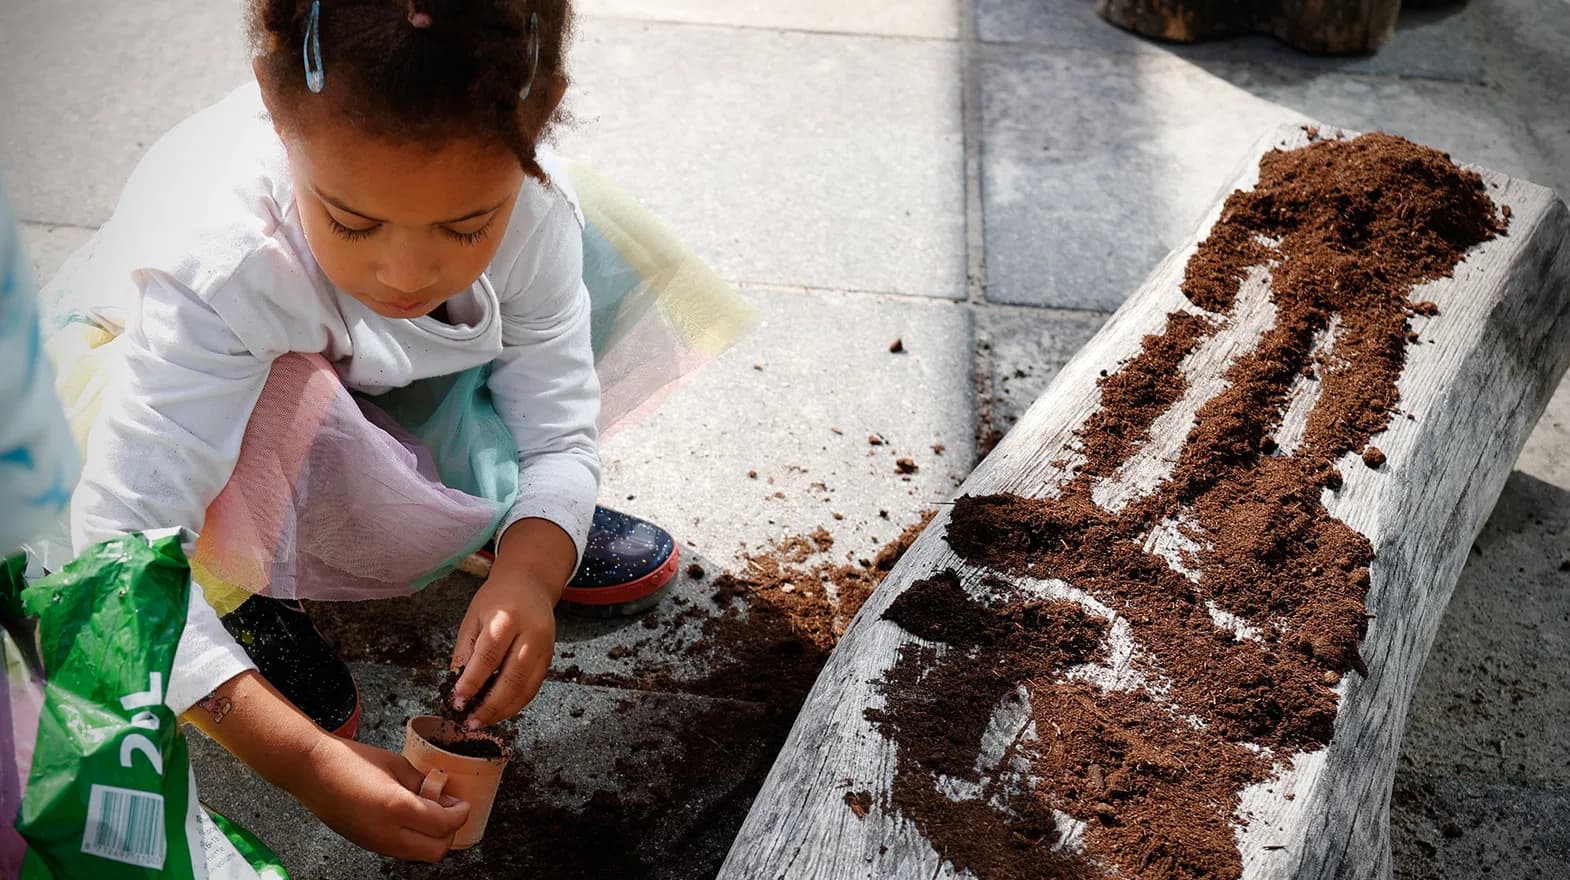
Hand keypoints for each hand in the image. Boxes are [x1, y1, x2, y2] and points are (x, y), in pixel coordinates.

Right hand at [186, 670, 467, 860]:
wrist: (311, 770)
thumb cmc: (352, 760)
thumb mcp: (396, 764)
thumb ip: (423, 783)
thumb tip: (444, 795)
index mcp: (397, 808)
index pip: (444, 825)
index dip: (459, 813)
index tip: (461, 802)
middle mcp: (388, 833)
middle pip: (436, 851)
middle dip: (449, 832)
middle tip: (449, 809)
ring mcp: (375, 843)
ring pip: (419, 854)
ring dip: (432, 837)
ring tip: (429, 811)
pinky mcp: (366, 845)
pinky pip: (401, 850)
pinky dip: (413, 839)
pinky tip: (409, 816)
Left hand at [448, 517, 575, 726]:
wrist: (530, 583)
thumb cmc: (496, 599)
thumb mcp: (473, 619)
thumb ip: (465, 653)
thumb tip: (457, 689)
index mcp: (506, 618)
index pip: (488, 657)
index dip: (471, 683)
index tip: (457, 702)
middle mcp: (530, 633)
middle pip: (512, 678)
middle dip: (489, 705)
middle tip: (470, 722)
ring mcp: (544, 646)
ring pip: (526, 687)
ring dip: (504, 710)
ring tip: (482, 722)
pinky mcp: (550, 657)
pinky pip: (534, 687)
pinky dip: (517, 703)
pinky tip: (500, 711)